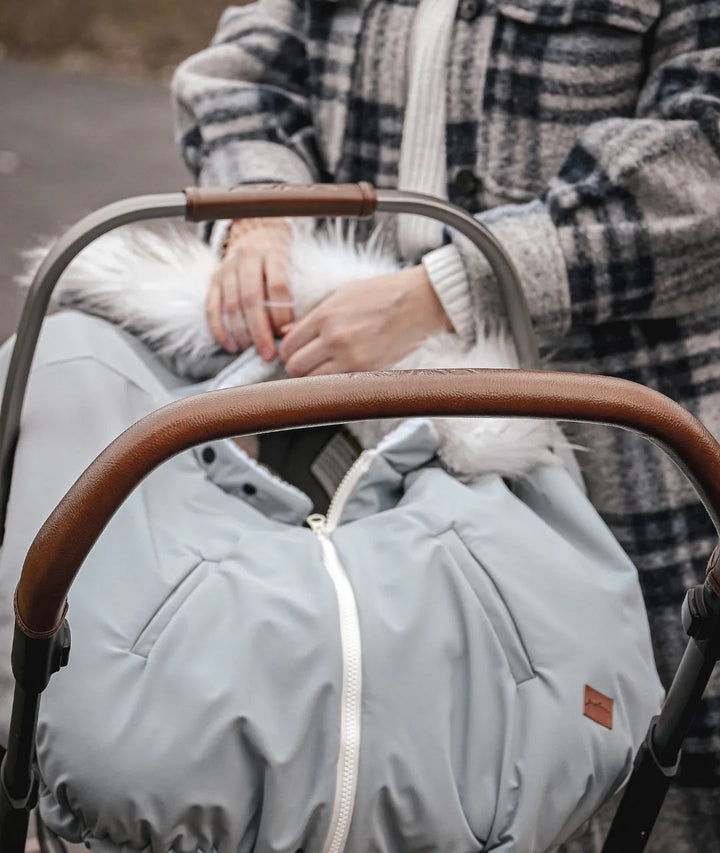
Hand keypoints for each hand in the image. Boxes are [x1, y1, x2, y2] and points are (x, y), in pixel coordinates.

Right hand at [206, 218, 292, 359]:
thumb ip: (293, 299)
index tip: (286, 335)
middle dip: (260, 331)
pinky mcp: (213, 280)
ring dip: (241, 333)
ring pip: (231, 305)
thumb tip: (289, 333)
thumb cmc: (281, 266)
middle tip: (268, 354)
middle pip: (251, 298)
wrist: (257, 241)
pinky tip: (231, 346)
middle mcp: (248, 258)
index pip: (277, 286)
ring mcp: (227, 269)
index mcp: (273, 255)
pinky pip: (211, 309)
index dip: (281, 313)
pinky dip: (220, 331)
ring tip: (252, 351)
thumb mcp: (294, 272)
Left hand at [278, 264, 452, 375]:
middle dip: (296, 366)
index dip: (288, 351)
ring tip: (323, 369)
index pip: (289, 345)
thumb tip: (286, 332)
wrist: (419, 301)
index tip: (294, 352)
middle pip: (295, 366)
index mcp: (325, 315)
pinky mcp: (367, 370)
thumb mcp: (342, 294)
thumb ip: (312, 315)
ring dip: (313, 378)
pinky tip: (340, 373)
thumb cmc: (383, 294)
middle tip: (306, 363)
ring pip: (312, 381)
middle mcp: (334, 337)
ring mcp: (351, 357)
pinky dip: (334, 383)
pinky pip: (338, 385)